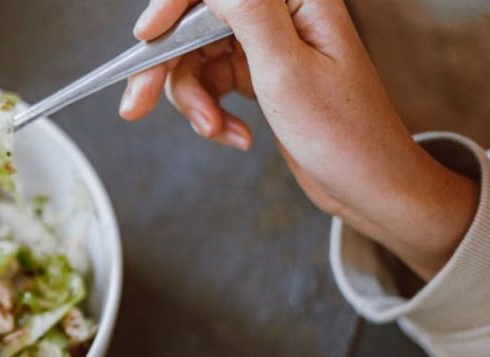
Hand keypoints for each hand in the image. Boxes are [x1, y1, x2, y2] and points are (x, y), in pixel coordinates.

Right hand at [121, 0, 478, 279]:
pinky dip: (212, 114)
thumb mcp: (287, 72)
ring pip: (197, 60)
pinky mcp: (260, 76)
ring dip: (194, 101)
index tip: (145, 40)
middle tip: (137, 106)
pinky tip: (236, 136)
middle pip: (196, 26)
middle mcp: (281, 15)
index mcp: (295, 0)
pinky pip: (212, 84)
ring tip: (214, 132)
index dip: (172, 8)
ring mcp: (268, 46)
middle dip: (167, 69)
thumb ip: (248, 13)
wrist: (369, 187)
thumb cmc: (344, 134)